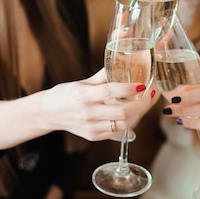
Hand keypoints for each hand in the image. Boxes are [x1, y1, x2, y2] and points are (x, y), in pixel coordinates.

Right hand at [40, 68, 155, 140]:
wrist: (48, 113)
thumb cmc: (65, 94)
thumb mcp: (82, 82)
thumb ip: (104, 76)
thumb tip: (123, 62)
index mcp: (83, 96)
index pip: (111, 91)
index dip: (129, 88)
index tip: (143, 84)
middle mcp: (88, 113)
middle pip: (122, 112)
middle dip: (142, 104)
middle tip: (151, 94)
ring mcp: (91, 128)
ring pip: (124, 124)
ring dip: (140, 114)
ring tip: (146, 102)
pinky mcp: (94, 136)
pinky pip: (118, 131)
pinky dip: (130, 122)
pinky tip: (135, 113)